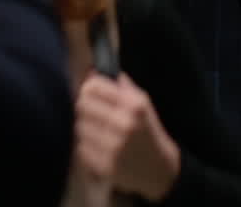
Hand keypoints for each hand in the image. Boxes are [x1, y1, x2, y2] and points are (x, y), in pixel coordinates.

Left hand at [75, 72, 179, 201]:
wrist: (160, 168)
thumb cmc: (148, 131)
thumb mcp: (143, 104)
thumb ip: (121, 86)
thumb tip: (93, 71)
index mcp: (134, 106)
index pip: (93, 87)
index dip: (88, 87)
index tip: (90, 92)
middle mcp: (123, 125)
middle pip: (82, 105)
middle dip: (85, 106)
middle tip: (91, 112)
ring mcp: (113, 147)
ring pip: (79, 126)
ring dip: (85, 127)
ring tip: (97, 130)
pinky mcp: (105, 165)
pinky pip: (81, 147)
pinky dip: (87, 146)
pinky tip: (99, 146)